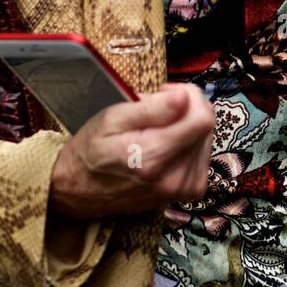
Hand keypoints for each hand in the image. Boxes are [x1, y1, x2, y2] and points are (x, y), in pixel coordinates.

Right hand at [47, 82, 215, 220]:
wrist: (80, 190)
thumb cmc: (91, 151)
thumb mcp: (111, 119)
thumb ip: (151, 108)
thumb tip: (184, 97)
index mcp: (154, 157)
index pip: (202, 118)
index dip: (189, 96)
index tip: (166, 94)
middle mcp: (173, 178)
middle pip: (207, 127)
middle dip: (186, 109)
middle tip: (156, 110)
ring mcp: (183, 189)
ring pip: (207, 139)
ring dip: (187, 126)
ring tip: (157, 129)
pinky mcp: (188, 192)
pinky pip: (203, 155)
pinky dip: (189, 144)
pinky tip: (168, 144)